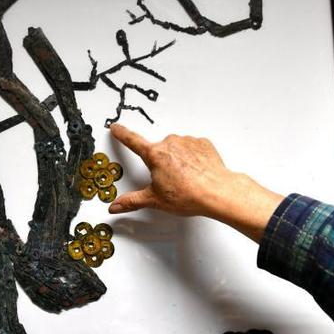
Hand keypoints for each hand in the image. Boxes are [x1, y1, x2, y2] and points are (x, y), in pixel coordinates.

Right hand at [108, 124, 283, 241]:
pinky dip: (191, 158)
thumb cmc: (189, 194)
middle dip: (160, 163)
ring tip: (183, 178)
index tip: (115, 128)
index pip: (132, 141)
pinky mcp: (202, 144)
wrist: (217, 192)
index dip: (122, 134)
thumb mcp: (155, 200)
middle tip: (167, 181)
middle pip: (157, 151)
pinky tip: (194, 172)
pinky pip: (191, 148)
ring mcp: (187, 142)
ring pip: (175, 149)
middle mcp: (169, 143)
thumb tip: (116, 206)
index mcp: (154, 155)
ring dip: (176, 160)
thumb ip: (132, 201)